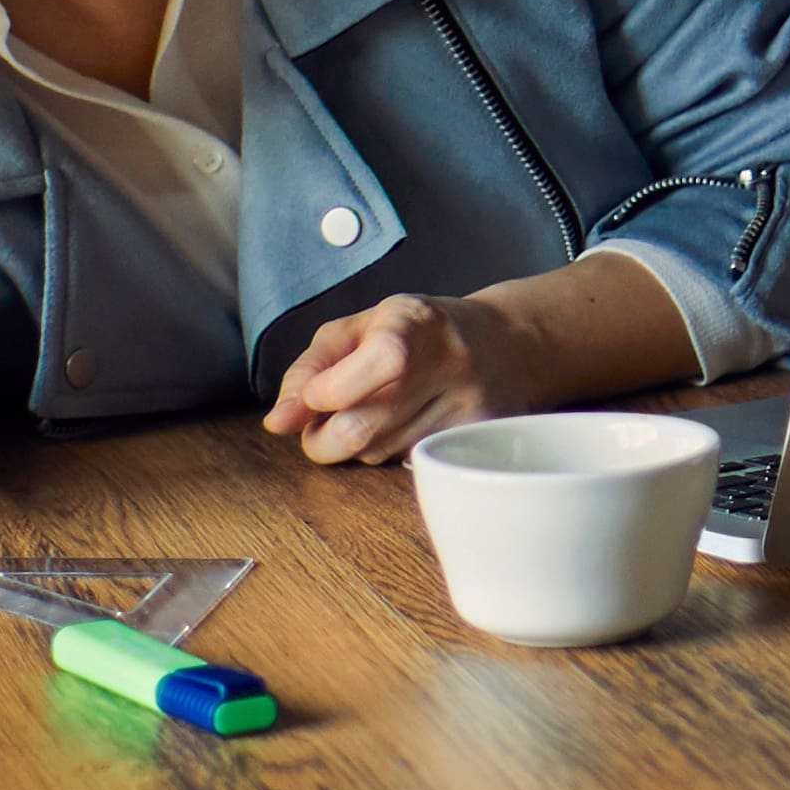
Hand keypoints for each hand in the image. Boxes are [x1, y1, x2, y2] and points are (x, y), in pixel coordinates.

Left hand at [266, 290, 541, 465]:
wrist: (512, 343)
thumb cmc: (422, 332)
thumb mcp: (361, 328)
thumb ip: (310, 370)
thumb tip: (278, 422)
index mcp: (413, 325)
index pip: (355, 377)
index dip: (320, 396)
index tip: (315, 396)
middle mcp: (448, 365)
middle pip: (359, 431)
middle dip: (322, 440)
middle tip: (323, 425)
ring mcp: (469, 407)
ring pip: (378, 455)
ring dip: (358, 446)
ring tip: (377, 415)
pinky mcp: (478, 439)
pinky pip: (407, 465)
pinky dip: (392, 453)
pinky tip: (407, 427)